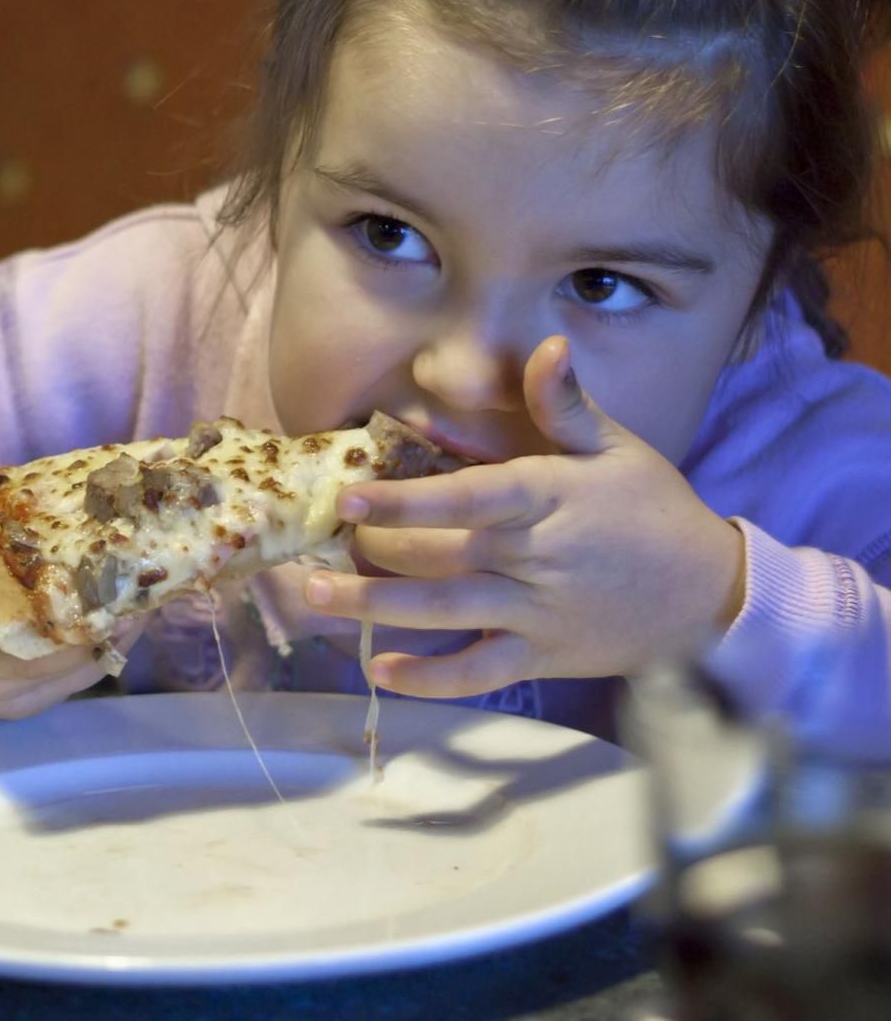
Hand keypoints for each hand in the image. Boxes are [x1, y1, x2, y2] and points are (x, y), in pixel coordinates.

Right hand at [0, 496, 145, 719]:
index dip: (74, 611)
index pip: (27, 644)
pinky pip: (87, 669)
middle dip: (113, 611)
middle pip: (71, 660)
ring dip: (122, 621)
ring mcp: (23, 703)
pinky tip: (130, 594)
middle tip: (147, 562)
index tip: (110, 569)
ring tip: (148, 573)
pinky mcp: (42, 699)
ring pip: (89, 668)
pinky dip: (110, 632)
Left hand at [301, 336, 745, 698]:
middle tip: (320, 542)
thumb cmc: (652, 510)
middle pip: (440, 556)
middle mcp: (537, 558)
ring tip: (315, 597)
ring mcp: (536, 613)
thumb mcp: (616, 448)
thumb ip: (565, 404)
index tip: (350, 494)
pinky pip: (477, 673)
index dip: (407, 498)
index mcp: (550, 498)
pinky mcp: (540, 657)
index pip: (469, 497)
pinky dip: (429, 679)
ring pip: (445, 613)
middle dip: (374, 551)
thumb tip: (545, 346)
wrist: (710, 596)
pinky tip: (380, 669)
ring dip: (376, 609)